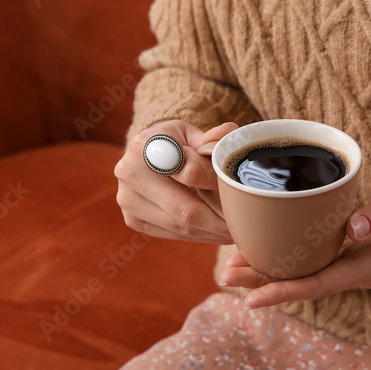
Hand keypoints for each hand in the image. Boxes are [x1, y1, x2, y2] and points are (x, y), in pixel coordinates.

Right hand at [114, 119, 238, 242]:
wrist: (141, 154)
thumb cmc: (171, 142)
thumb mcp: (189, 133)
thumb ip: (211, 138)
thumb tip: (231, 133)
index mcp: (144, 146)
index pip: (190, 172)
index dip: (218, 184)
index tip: (236, 192)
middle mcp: (130, 173)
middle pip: (185, 209)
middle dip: (218, 222)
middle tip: (242, 226)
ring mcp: (128, 199)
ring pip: (179, 226)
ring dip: (209, 233)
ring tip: (232, 231)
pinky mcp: (131, 218)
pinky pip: (170, 234)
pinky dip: (195, 236)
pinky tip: (212, 233)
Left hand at [220, 173, 370, 308]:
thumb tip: (353, 228)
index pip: (320, 283)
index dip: (283, 291)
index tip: (250, 299)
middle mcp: (361, 268)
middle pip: (304, 280)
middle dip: (262, 280)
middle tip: (223, 274)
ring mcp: (357, 260)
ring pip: (306, 270)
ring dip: (269, 268)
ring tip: (230, 263)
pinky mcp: (355, 247)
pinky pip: (316, 256)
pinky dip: (287, 253)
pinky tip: (263, 246)